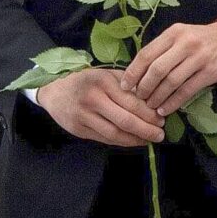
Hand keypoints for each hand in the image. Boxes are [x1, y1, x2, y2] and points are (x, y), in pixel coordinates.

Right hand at [40, 66, 163, 145]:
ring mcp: (83, 116)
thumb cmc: (86, 81)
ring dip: (135, 140)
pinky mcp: (78, 129)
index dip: (149, 114)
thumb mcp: (106, 75)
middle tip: (160, 134)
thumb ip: (128, 85)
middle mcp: (92, 99)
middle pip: (125, 120)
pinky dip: (122, 142)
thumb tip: (154, 99)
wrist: (53, 90)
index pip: (132, 102)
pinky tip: (133, 141)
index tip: (162, 120)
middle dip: (146, 130)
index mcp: (103, 82)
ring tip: (149, 140)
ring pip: (115, 133)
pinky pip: (104, 139)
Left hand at [124, 19, 216, 115]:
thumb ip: (163, 49)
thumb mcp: (182, 36)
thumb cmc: (203, 39)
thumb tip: (140, 72)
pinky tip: (166, 109)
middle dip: (144, 87)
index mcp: (173, 33)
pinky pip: (187, 90)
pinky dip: (174, 102)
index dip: (133, 71)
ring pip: (171, 81)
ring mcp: (199, 57)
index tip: (125, 85)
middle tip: (138, 98)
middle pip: (157, 69)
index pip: (146, 53)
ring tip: (151, 107)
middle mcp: (185, 43)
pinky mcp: (210, 71)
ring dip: (158, 97)